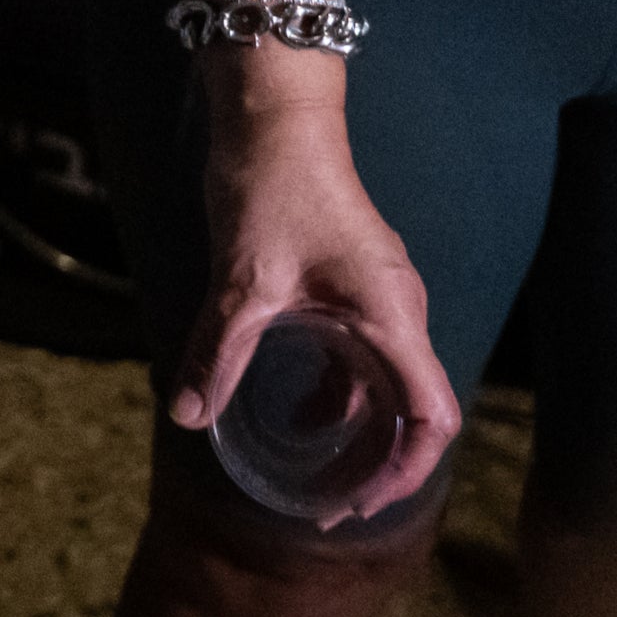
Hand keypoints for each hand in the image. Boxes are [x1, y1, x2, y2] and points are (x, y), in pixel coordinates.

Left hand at [180, 89, 462, 523]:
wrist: (275, 110)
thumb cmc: (271, 186)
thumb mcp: (241, 279)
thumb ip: (218, 350)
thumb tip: (186, 415)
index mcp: (392, 315)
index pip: (430, 417)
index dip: (405, 471)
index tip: (359, 503)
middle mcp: (399, 309)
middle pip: (413, 410)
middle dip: (379, 465)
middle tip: (328, 506)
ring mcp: (379, 294)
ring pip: (386, 382)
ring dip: (358, 431)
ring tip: (315, 472)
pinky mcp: (354, 281)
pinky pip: (362, 354)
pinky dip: (339, 391)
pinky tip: (296, 409)